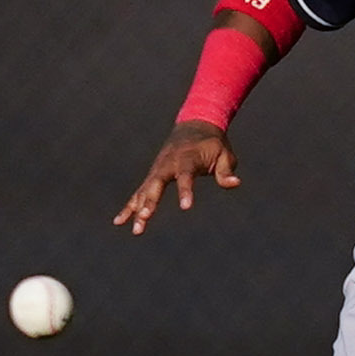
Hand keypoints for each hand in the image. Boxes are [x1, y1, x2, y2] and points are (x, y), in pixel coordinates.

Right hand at [113, 120, 239, 234]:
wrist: (194, 125)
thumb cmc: (212, 143)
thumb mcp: (224, 154)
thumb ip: (226, 171)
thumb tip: (235, 183)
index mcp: (186, 158)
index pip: (185, 176)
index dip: (185, 191)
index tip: (185, 207)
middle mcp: (167, 164)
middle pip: (156, 184)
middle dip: (149, 201)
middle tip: (145, 218)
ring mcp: (156, 170)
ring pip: (144, 191)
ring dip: (138, 210)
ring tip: (136, 230)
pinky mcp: (152, 176)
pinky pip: (139, 193)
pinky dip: (129, 206)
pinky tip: (119, 222)